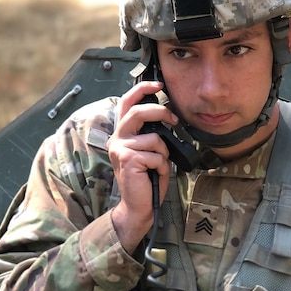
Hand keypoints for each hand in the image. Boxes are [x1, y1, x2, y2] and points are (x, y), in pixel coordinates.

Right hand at [107, 80, 176, 251]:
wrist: (138, 206)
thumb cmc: (146, 181)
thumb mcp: (150, 153)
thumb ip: (152, 135)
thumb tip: (168, 118)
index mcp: (122, 135)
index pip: (127, 104)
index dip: (142, 90)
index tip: (158, 84)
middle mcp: (117, 139)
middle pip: (138, 112)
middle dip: (160, 112)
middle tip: (173, 119)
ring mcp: (121, 149)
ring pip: (154, 138)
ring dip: (163, 154)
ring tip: (158, 166)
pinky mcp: (128, 160)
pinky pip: (156, 155)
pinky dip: (162, 166)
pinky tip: (154, 174)